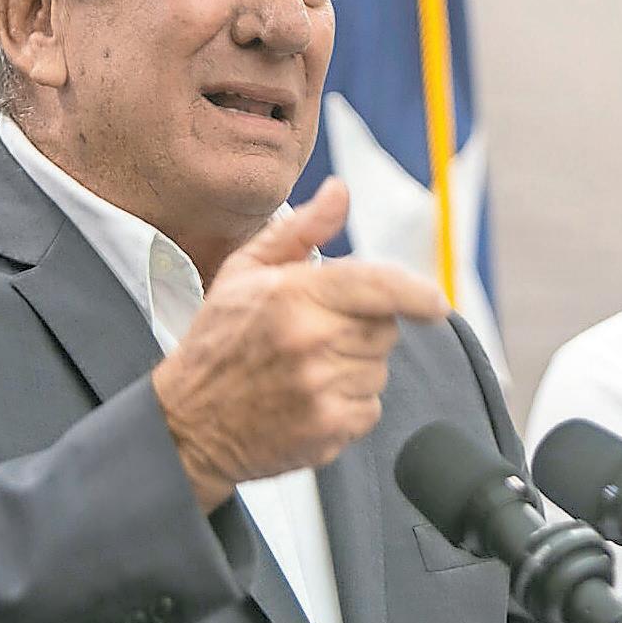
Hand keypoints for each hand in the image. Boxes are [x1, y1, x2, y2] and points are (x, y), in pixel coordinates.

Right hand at [151, 178, 448, 509]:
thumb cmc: (216, 343)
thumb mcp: (244, 273)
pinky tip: (308, 398)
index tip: (436, 303)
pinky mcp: (328, 430)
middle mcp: (312, 340)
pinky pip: (369, 408)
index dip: (418, 293)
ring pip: (379, 368)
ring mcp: (322, 388)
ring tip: (305, 368)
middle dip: (362, 326)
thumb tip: (340, 192)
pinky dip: (349, 404)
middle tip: (315, 333)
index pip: (380, 285)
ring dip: (355, 366)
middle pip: (385, 327)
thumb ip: (299, 231)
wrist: (184, 425)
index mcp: (294, 295)